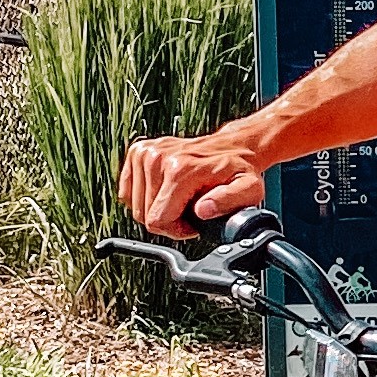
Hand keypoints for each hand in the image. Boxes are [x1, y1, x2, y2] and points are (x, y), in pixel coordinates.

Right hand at [118, 130, 268, 232]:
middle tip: (189, 211)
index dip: (175, 230)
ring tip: (181, 199)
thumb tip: (203, 210)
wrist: (231, 146)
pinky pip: (128, 191)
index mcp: (181, 170)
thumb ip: (229, 202)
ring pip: (135, 205)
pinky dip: (146, 197)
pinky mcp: (138, 151)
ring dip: (157, 208)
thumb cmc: (238, 170)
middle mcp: (158, 158)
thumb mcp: (248, 190)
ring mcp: (146, 152)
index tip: (193, 223)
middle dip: (168, 220)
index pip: (157, 220)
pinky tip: (166, 191)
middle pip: (144, 215)